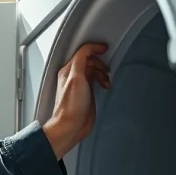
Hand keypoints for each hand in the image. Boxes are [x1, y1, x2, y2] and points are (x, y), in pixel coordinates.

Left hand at [42, 43, 110, 158]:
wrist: (71, 126)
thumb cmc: (71, 106)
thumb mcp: (76, 78)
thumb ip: (81, 61)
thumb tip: (90, 50)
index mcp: (69, 70)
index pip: (82, 52)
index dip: (94, 48)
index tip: (105, 48)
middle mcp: (73, 76)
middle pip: (89, 61)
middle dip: (100, 63)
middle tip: (107, 70)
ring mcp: (79, 85)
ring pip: (93, 71)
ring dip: (102, 73)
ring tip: (106, 81)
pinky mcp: (86, 94)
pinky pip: (95, 81)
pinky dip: (102, 81)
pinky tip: (105, 86)